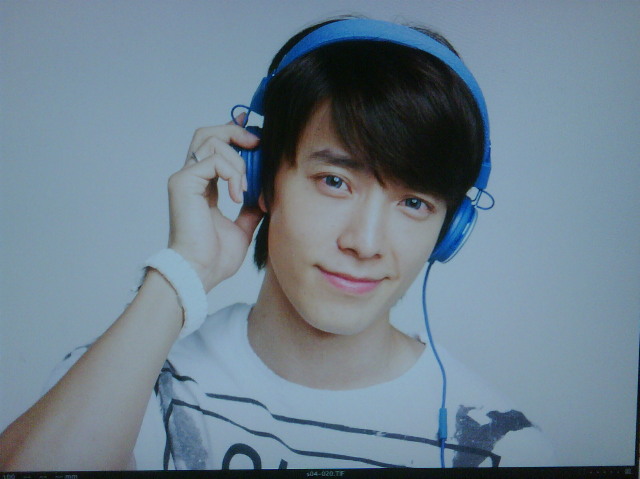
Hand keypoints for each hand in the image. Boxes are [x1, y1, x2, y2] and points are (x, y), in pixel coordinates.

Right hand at [167, 120, 262, 291]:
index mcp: (203, 186)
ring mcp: (185, 178)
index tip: (254, 130)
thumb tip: (265, 196)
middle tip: (256, 143)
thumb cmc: (214, 257)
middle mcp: (191, 177)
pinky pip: (214, 160)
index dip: (233, 132)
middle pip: (207, 133)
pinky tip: (237, 195)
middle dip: (235, 131)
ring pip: (211, 141)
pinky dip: (232, 173)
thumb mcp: (242, 228)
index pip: (214, 147)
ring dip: (238, 160)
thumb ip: (251, 209)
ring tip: (245, 187)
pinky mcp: (183, 182)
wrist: (200, 272)